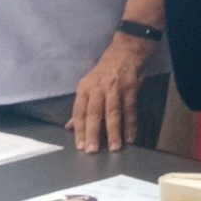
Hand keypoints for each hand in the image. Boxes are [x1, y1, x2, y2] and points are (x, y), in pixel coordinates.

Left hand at [69, 33, 155, 151]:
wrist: (127, 50)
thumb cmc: (107, 70)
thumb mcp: (89, 85)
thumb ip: (81, 108)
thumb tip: (69, 127)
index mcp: (85, 88)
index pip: (79, 112)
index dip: (79, 130)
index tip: (80, 146)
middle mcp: (98, 88)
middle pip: (94, 113)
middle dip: (93, 132)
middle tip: (92, 150)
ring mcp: (115, 87)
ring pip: (113, 112)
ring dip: (114, 131)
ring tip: (115, 147)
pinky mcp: (131, 87)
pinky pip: (130, 108)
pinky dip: (131, 123)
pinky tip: (130, 136)